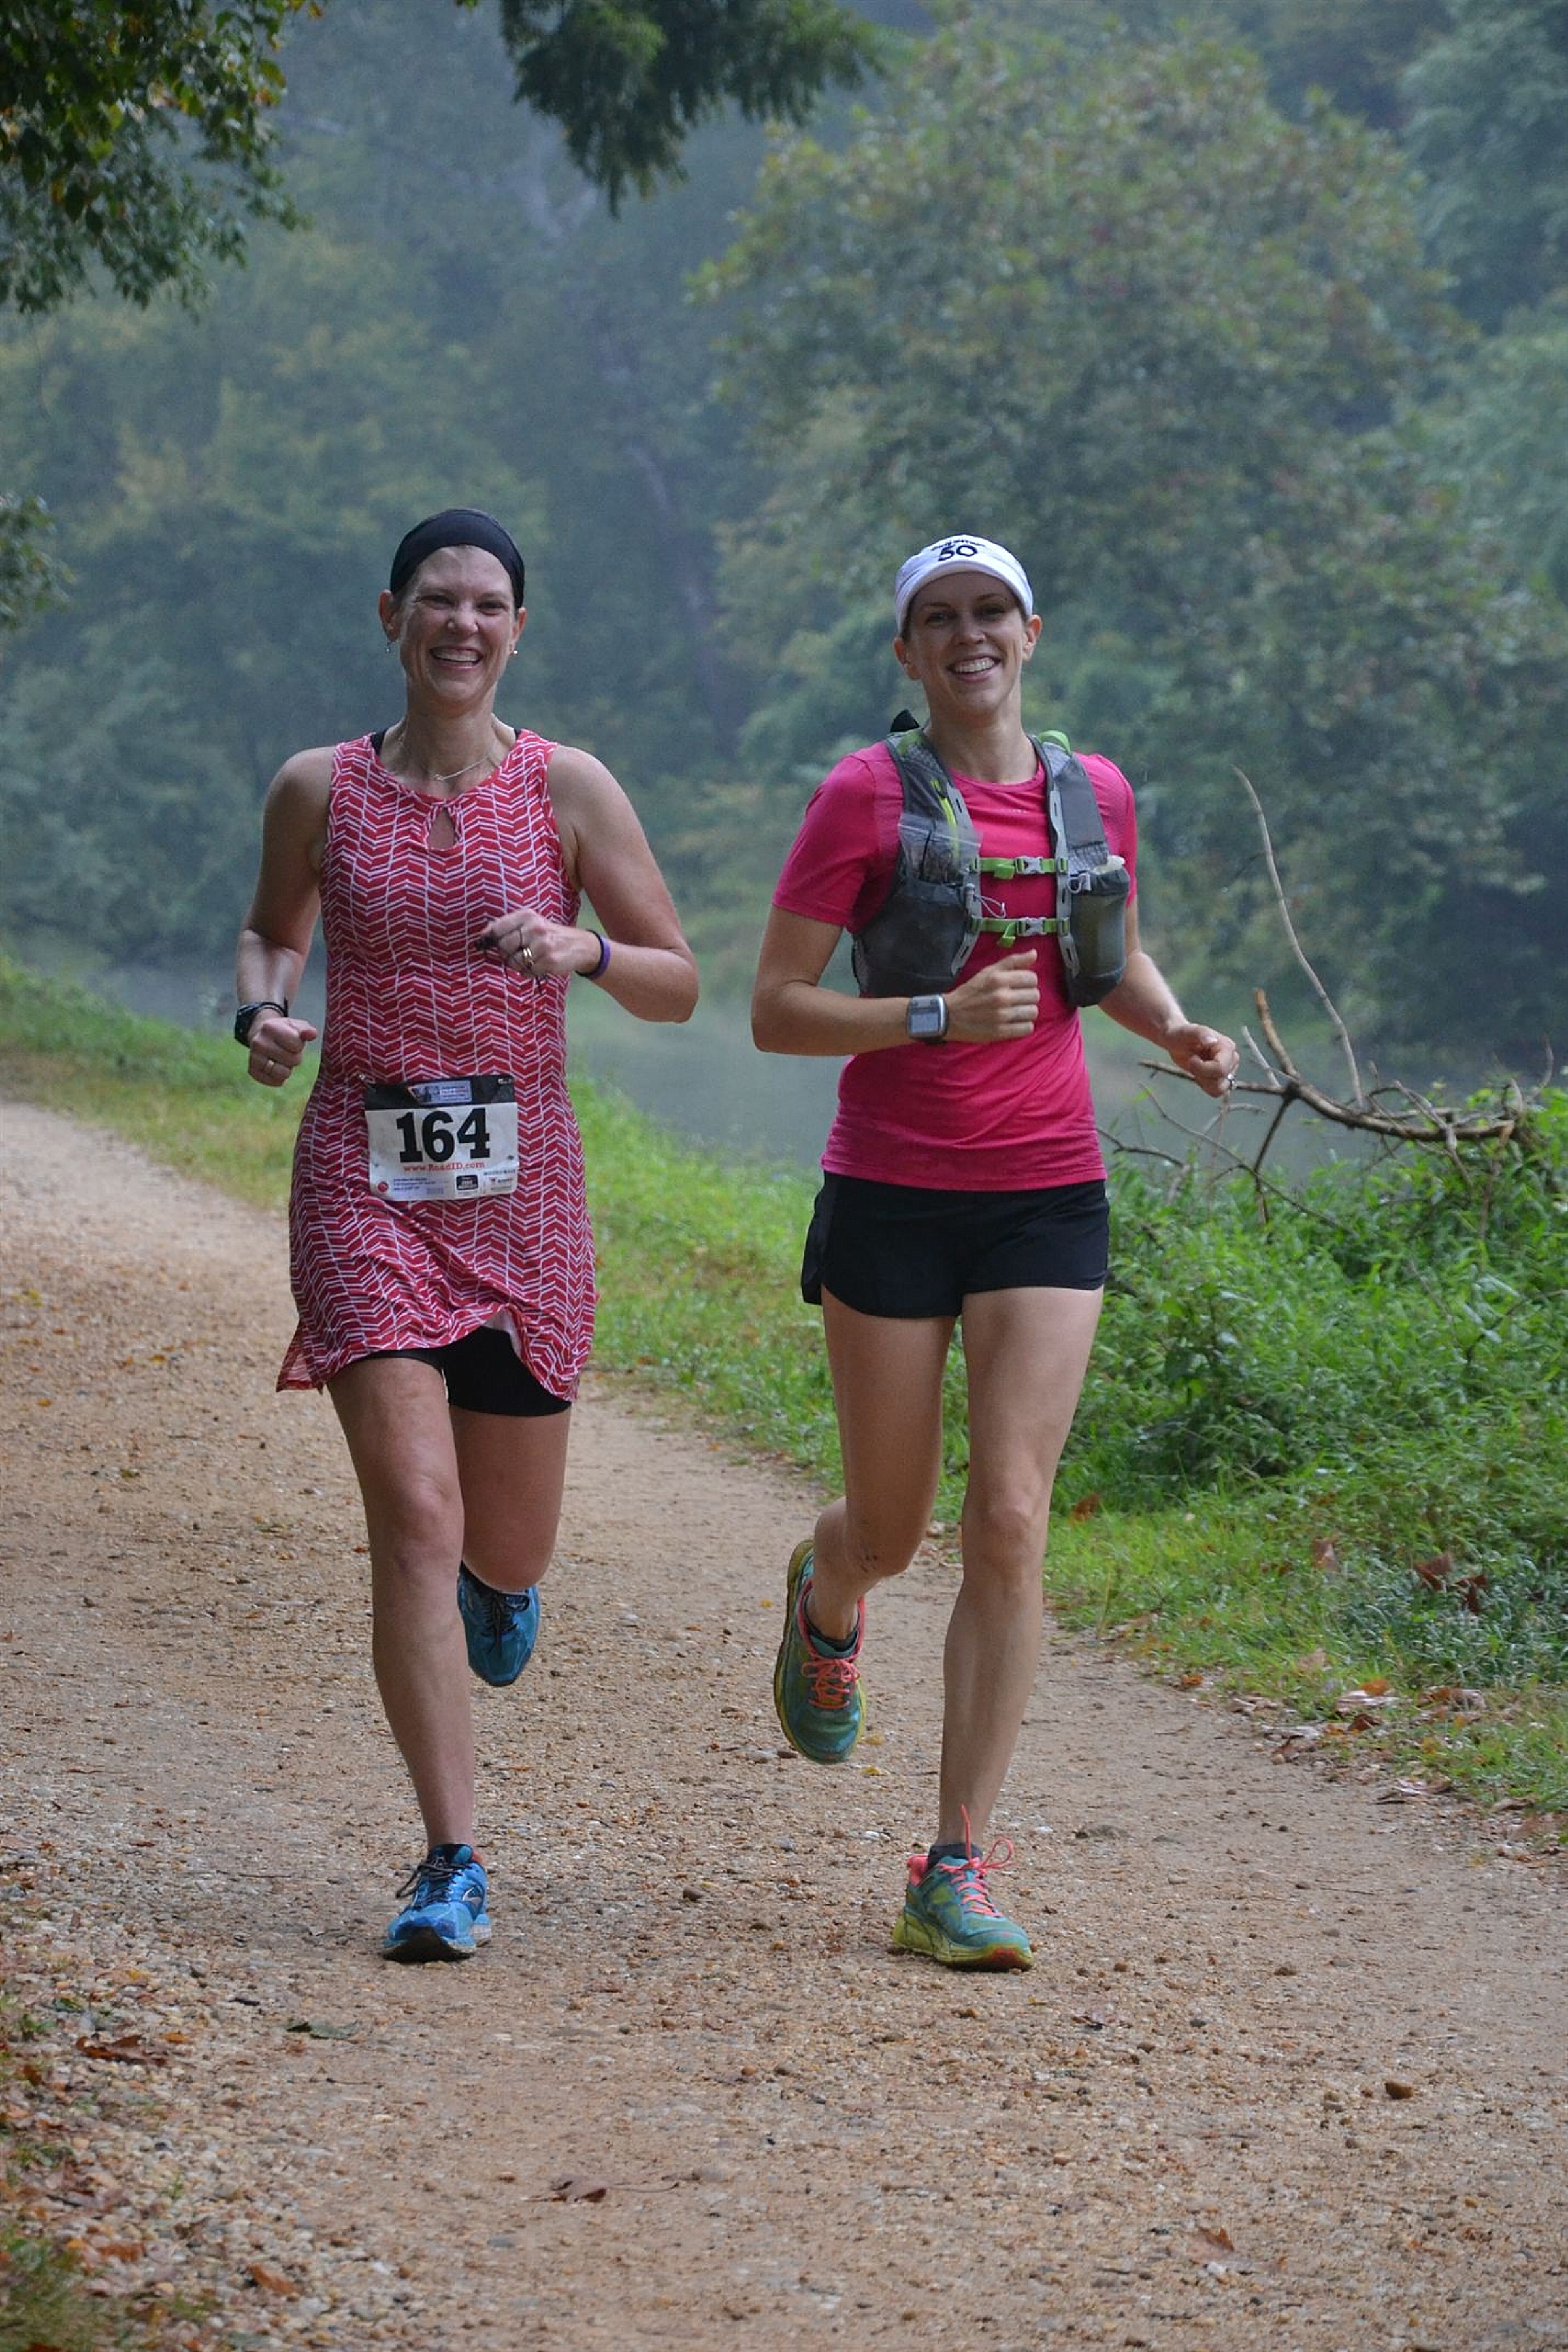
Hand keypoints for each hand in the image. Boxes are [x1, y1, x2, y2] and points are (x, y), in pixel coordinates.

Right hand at [247, 1013, 316, 1087]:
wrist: (262, 1036)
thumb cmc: (284, 1031)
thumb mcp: (296, 1026)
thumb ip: (306, 1029)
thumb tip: (312, 1033)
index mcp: (270, 1027)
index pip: (297, 1045)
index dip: (299, 1045)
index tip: (292, 1040)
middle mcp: (258, 1042)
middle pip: (292, 1060)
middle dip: (294, 1057)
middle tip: (287, 1051)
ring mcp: (254, 1057)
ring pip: (283, 1073)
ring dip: (288, 1069)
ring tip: (282, 1059)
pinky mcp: (253, 1071)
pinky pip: (275, 1082)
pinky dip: (280, 1078)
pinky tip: (276, 1067)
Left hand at [474, 908, 599, 980]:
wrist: (580, 945)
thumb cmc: (550, 935)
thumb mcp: (531, 923)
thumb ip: (508, 926)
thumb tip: (484, 933)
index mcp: (528, 916)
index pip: (498, 928)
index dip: (492, 939)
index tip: (492, 944)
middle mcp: (535, 928)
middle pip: (503, 947)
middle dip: (506, 954)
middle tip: (517, 953)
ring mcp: (542, 945)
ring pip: (513, 962)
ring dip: (517, 965)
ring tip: (529, 959)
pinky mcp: (549, 961)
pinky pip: (526, 972)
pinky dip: (528, 972)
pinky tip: (538, 965)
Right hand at [945, 949, 1039, 1042]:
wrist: (949, 1015)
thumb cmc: (970, 992)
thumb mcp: (988, 971)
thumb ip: (1012, 961)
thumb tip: (1034, 953)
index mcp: (998, 979)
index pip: (1032, 978)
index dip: (1028, 982)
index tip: (1020, 986)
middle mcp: (1001, 996)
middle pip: (1035, 995)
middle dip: (1027, 997)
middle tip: (1016, 999)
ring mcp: (1001, 1016)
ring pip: (1033, 1012)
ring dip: (1026, 1012)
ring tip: (1015, 1011)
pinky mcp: (1000, 1032)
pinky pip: (1027, 1029)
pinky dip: (1023, 1026)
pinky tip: (1014, 1022)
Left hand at [1169, 1021, 1238, 1098]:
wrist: (1178, 1042)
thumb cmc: (1183, 1035)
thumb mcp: (1189, 1032)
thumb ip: (1202, 1034)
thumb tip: (1212, 1041)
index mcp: (1228, 1047)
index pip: (1220, 1068)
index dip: (1202, 1068)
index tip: (1191, 1059)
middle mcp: (1232, 1059)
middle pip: (1220, 1080)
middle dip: (1201, 1074)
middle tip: (1192, 1061)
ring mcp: (1229, 1070)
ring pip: (1219, 1089)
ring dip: (1203, 1081)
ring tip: (1196, 1069)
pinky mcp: (1223, 1078)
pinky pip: (1216, 1091)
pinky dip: (1205, 1086)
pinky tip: (1198, 1075)